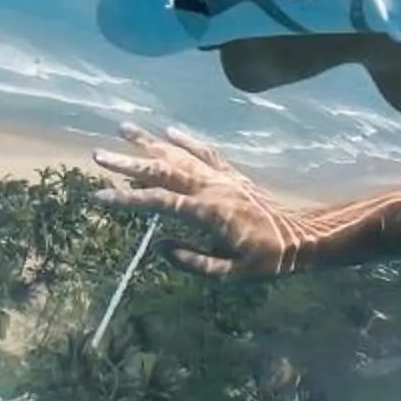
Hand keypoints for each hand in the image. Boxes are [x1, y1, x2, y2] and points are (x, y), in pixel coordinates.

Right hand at [92, 125, 299, 276]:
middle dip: (129, 162)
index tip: (99, 195)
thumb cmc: (266, 260)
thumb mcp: (229, 272)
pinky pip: (206, 152)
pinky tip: (169, 131)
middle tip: (99, 154)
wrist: (302, 237)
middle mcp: (211, 188)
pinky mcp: (233, 174)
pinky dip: (187, 140)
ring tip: (124, 128)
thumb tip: (159, 248)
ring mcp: (223, 178)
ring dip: (150, 141)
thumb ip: (193, 261)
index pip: (158, 202)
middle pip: (163, 170)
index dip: (126, 199)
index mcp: (207, 213)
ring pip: (181, 154)